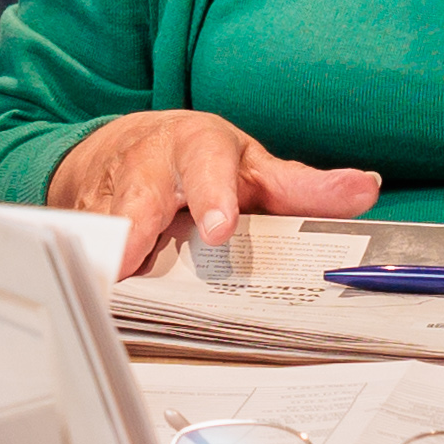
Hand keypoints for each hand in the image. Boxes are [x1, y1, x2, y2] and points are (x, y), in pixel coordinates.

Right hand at [44, 108, 380, 276]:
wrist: (124, 144)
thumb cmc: (201, 161)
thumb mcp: (254, 167)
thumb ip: (304, 187)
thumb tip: (367, 187)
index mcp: (197, 146)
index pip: (206, 166)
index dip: (212, 196)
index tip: (219, 228)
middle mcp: (146, 166)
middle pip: (137, 197)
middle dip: (133, 228)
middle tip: (132, 263)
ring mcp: (106, 194)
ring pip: (98, 226)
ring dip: (98, 256)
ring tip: (101, 291)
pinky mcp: (78, 221)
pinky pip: (76, 250)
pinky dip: (76, 271)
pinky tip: (80, 298)